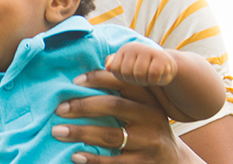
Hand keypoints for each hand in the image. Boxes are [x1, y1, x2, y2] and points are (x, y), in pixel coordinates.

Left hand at [52, 70, 203, 163]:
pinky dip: (93, 159)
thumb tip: (85, 77)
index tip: (74, 81)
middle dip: (83, 106)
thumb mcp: (145, 109)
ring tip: (58, 131)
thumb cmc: (148, 129)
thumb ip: (124, 94)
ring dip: (81, 132)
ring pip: (110, 135)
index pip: (123, 83)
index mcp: (149, 100)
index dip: (98, 78)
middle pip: (113, 106)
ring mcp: (149, 142)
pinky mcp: (143, 163)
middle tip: (59, 109)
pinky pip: (114, 161)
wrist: (174, 160)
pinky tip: (76, 155)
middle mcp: (151, 118)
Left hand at [105, 42, 176, 86]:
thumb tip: (107, 67)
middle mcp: (135, 47)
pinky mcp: (162, 57)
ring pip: (140, 75)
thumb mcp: (126, 66)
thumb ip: (114, 65)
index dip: (123, 78)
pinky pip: (153, 76)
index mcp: (124, 49)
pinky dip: (155, 81)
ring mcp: (148, 50)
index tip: (131, 76)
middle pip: (127, 73)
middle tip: (142, 78)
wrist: (167, 66)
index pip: (115, 69)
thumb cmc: (143, 68)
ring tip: (149, 77)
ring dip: (145, 81)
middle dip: (134, 81)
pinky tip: (158, 77)